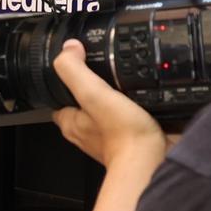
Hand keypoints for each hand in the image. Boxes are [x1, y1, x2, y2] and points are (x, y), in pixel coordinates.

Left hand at [50, 39, 166, 170]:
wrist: (152, 161)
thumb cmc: (122, 135)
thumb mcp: (92, 93)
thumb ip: (75, 70)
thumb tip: (69, 49)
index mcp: (73, 122)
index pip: (58, 101)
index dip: (63, 85)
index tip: (75, 70)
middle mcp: (89, 133)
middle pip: (84, 107)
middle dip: (93, 91)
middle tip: (106, 76)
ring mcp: (111, 139)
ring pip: (108, 114)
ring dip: (117, 101)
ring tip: (127, 86)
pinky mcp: (132, 141)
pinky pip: (130, 122)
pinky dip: (136, 112)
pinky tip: (145, 104)